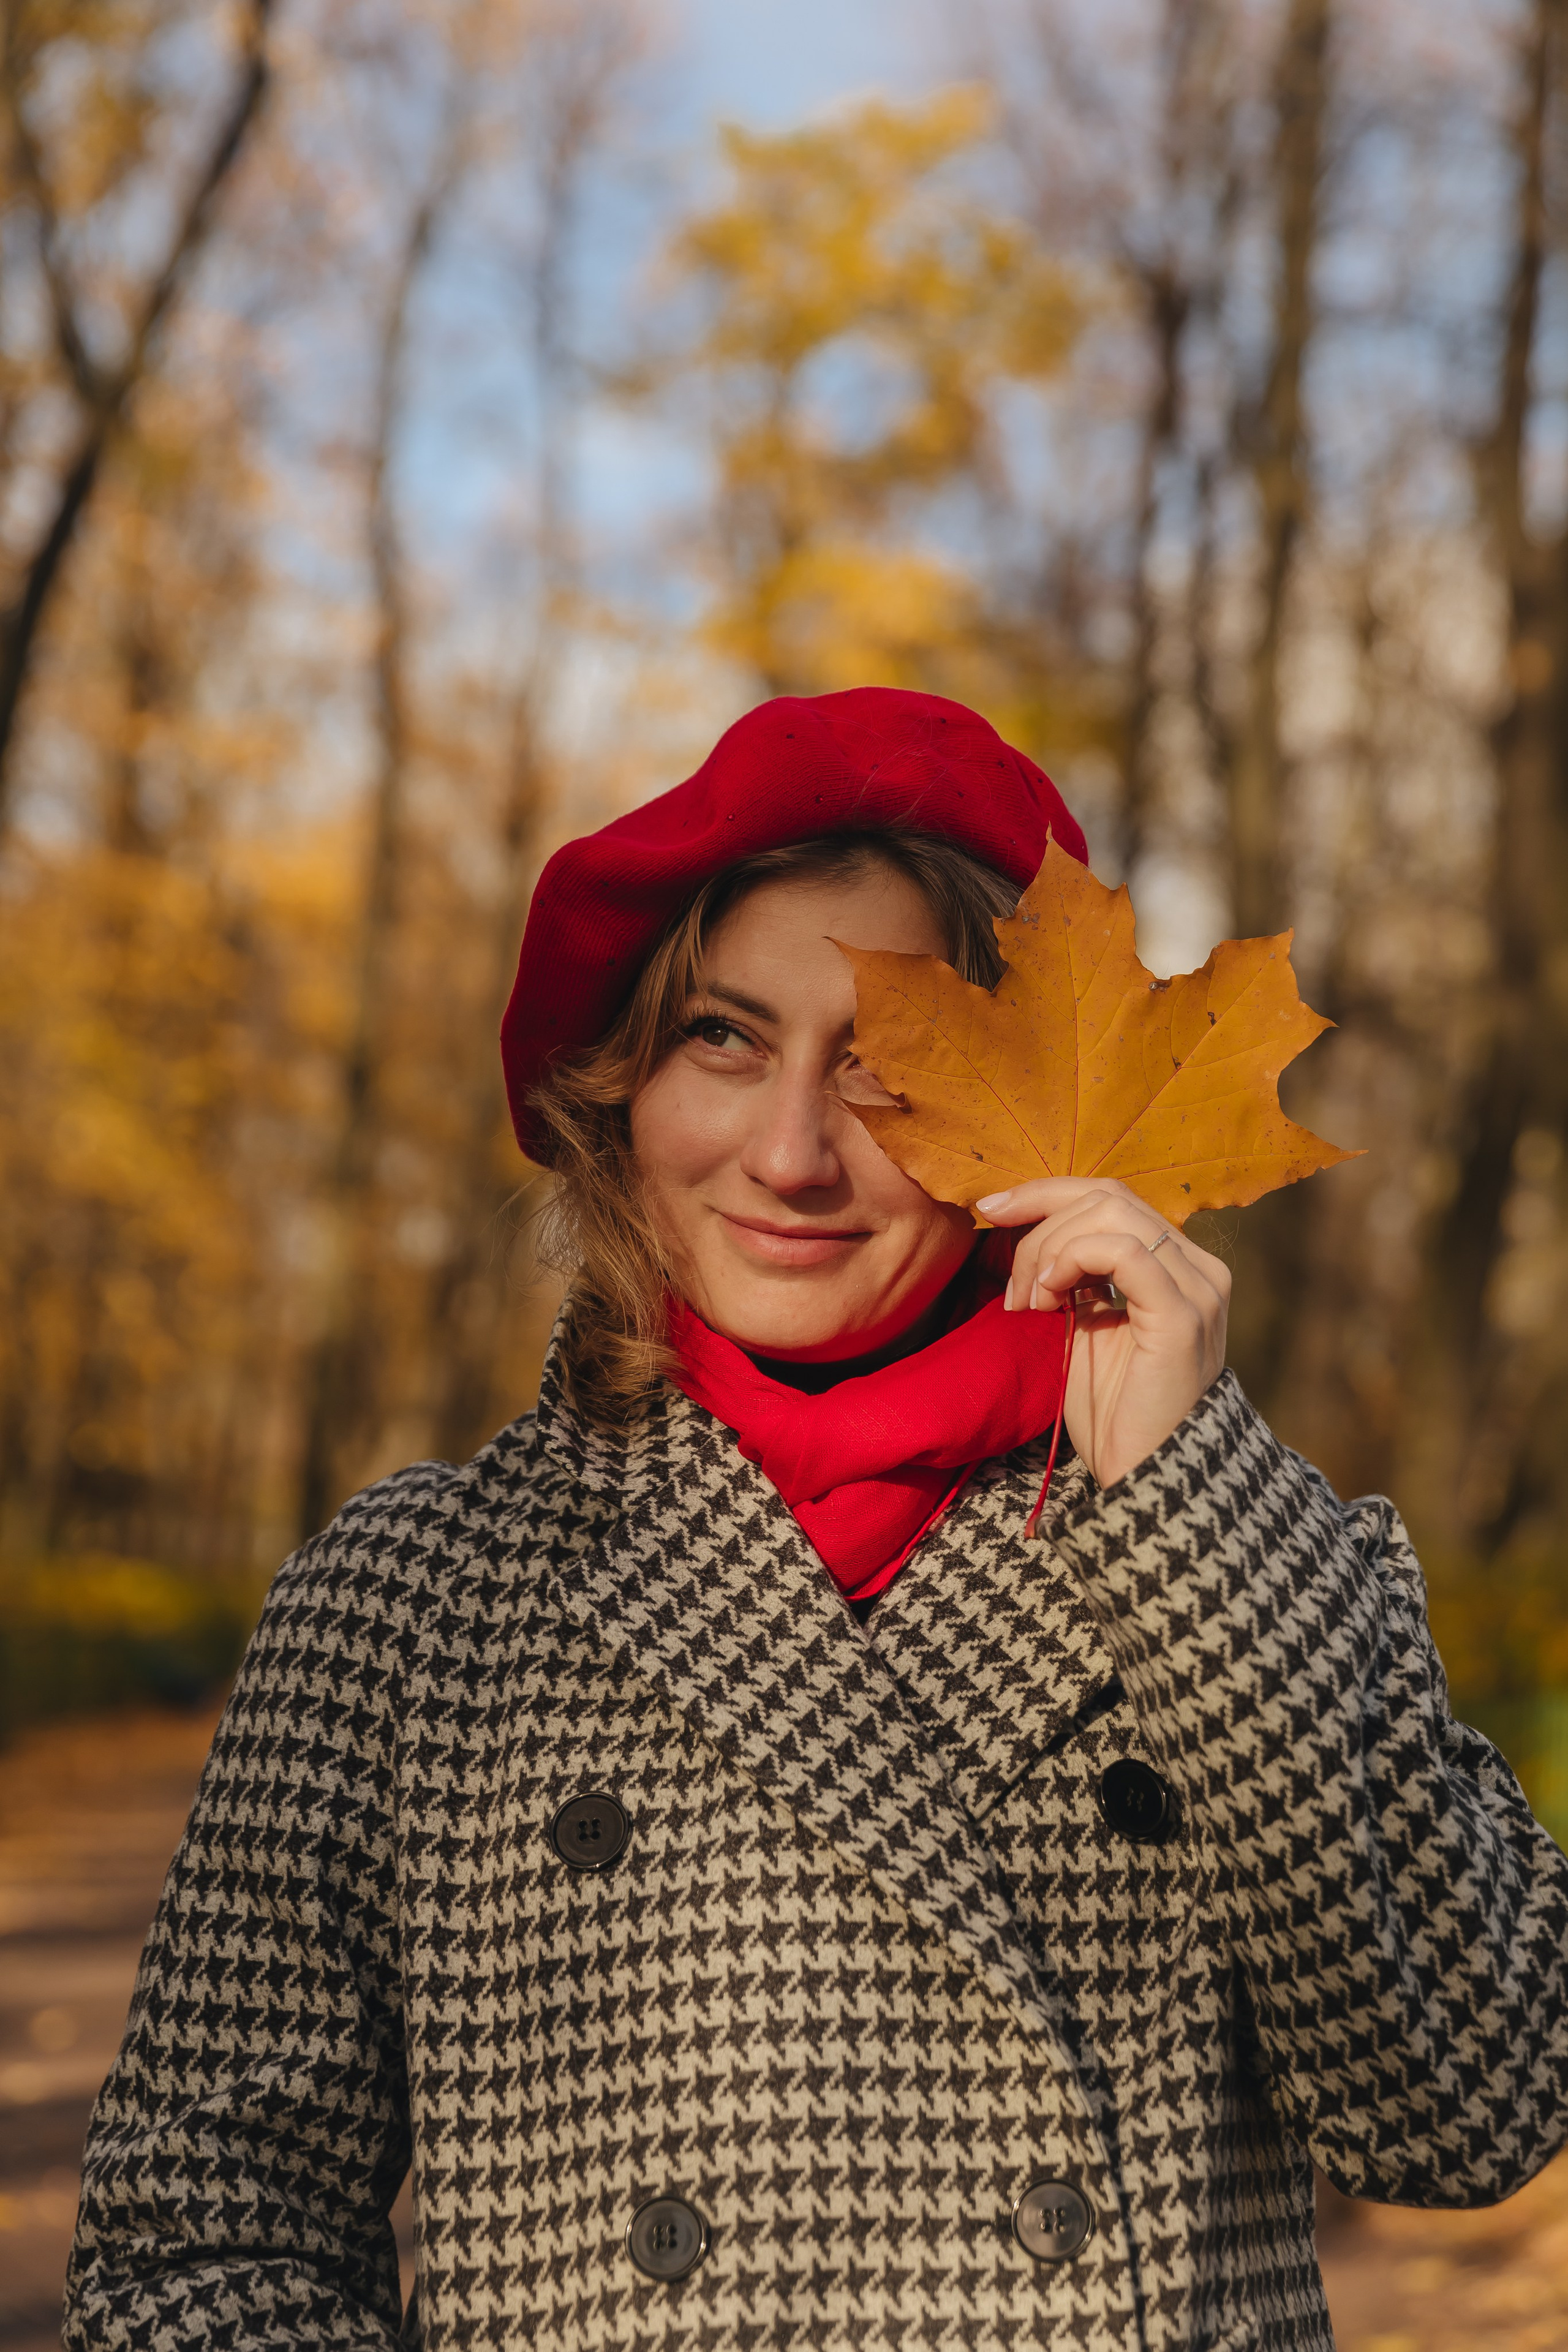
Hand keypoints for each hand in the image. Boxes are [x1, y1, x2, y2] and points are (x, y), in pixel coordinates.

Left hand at [975, 1176, 1230, 1490]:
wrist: (1147, 1477)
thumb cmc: (1113, 1412)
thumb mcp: (1085, 1327)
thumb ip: (1074, 1277)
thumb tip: (1032, 1232)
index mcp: (1175, 1265)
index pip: (1110, 1197)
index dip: (1045, 1193)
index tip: (991, 1208)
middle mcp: (1197, 1267)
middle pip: (1107, 1195)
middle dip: (1039, 1220)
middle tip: (1012, 1285)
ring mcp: (1197, 1288)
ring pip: (1111, 1214)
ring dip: (1049, 1248)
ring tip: (1030, 1301)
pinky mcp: (1183, 1315)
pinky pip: (1125, 1251)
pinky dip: (1073, 1258)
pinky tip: (1050, 1295)